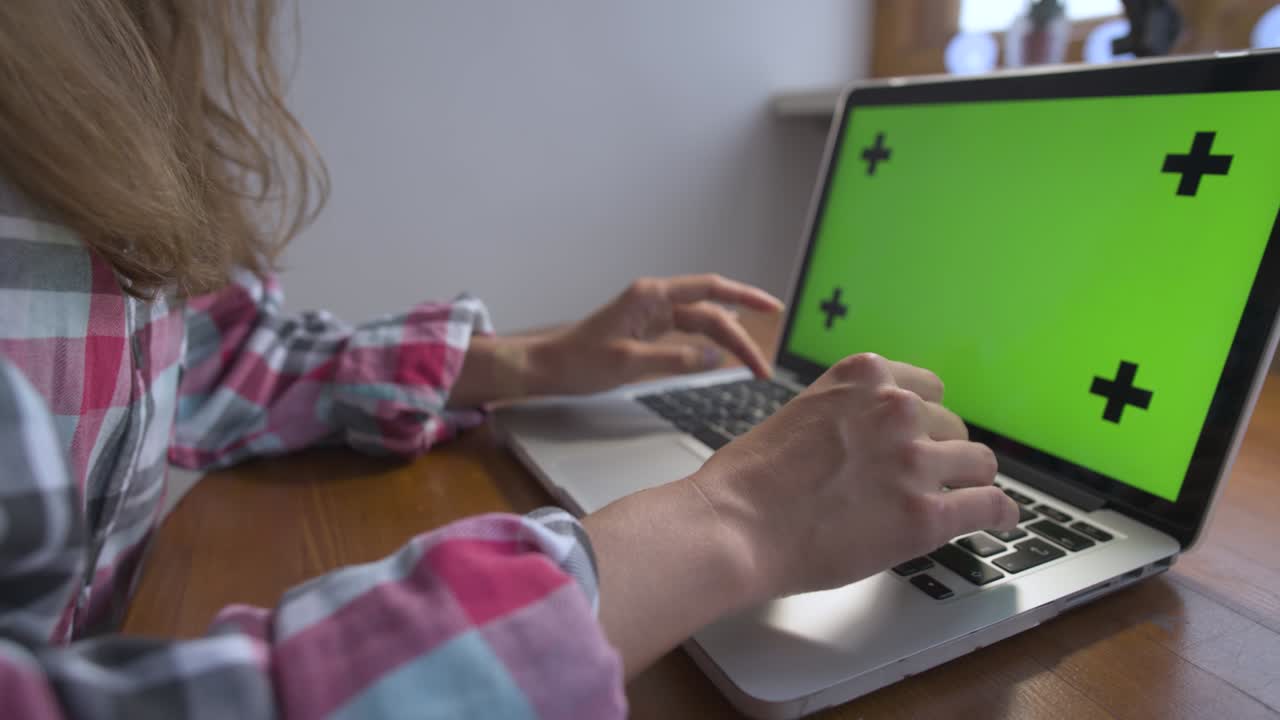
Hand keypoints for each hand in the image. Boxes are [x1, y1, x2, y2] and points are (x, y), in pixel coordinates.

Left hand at [527, 274, 783, 395]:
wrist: (548, 366)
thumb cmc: (579, 362)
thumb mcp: (628, 363)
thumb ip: (674, 359)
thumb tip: (715, 358)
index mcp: (651, 297)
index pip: (710, 290)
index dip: (745, 297)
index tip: (774, 307)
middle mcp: (655, 300)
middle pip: (711, 313)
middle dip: (741, 338)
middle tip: (763, 369)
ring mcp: (652, 314)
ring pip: (702, 324)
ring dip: (728, 342)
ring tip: (752, 366)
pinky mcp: (648, 330)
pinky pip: (688, 332)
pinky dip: (709, 343)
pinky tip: (725, 351)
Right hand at [691, 353, 1018, 599]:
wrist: (734, 524)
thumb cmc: (748, 479)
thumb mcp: (799, 413)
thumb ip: (844, 415)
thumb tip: (865, 441)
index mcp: (863, 377)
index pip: (925, 389)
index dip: (923, 420)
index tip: (922, 437)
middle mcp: (895, 410)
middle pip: (952, 426)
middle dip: (940, 452)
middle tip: (923, 479)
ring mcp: (913, 462)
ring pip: (978, 464)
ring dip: (968, 481)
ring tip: (963, 499)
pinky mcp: (924, 515)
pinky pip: (990, 506)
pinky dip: (1000, 514)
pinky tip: (999, 519)